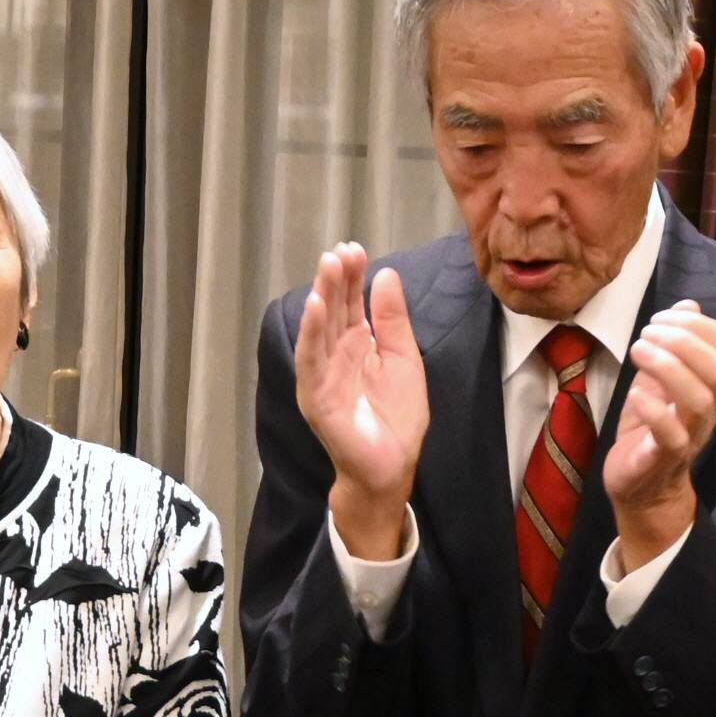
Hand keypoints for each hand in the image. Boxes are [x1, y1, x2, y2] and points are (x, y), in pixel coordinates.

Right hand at [294, 244, 428, 559]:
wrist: (392, 468)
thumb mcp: (404, 359)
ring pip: (319, 329)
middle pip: (333, 310)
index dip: (352, 276)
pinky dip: (311, 334)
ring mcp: (323, 376)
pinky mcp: (317, 398)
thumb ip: (394, 320)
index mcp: (356, 345)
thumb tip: (386, 274)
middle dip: (336, 279)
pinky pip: (311, 362)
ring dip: (321, 297)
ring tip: (328, 267)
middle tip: (341, 250)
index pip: (350, 303)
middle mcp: (334, 357)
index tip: (356, 248)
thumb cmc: (396, 419)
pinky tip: (315, 308)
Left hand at [604, 303, 715, 562]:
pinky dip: (655, 410)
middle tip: (646, 333)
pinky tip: (636, 393)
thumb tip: (689, 304)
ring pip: (699, 400)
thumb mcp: (660, 380)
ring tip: (638, 350)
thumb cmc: (651, 430)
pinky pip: (671, 436)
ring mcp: (690, 436)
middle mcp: (708, 410)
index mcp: (710, 386)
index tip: (661, 318)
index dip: (697, 323)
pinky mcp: (664, 460)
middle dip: (683, 340)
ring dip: (668, 367)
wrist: (641, 490)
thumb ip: (675, 345)